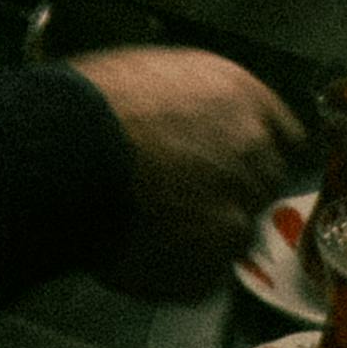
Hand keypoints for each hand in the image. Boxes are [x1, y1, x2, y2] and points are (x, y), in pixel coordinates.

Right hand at [67, 44, 302, 292]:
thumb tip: (200, 120)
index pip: (286, 138)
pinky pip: (199, 275)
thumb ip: (201, 103)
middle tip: (180, 196)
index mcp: (245, 101)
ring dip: (201, 234)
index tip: (237, 165)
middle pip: (261, 186)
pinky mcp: (207, 264)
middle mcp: (253, 156)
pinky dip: (175, 270)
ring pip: (232, 234)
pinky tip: (138, 248)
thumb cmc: (91, 103)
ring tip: (147, 223)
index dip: (256, 154)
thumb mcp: (159, 72)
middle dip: (229, 193)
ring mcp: (234, 215)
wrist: (61, 153)